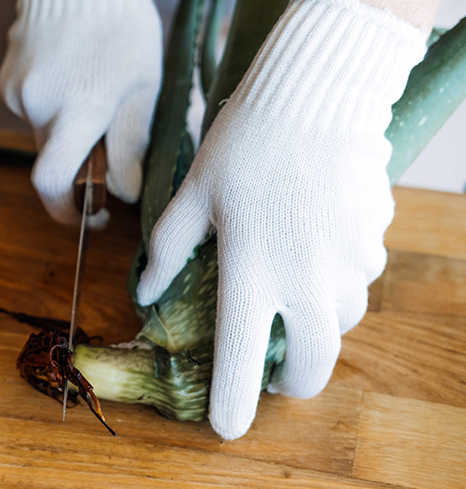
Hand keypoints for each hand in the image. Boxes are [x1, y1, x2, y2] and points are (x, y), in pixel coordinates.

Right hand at [0, 0, 161, 224]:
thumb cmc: (121, 23)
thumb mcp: (144, 81)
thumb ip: (133, 141)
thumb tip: (126, 192)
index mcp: (78, 107)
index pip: (54, 183)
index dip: (69, 211)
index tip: (93, 215)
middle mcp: (39, 105)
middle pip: (53, 160)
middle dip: (79, 160)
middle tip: (108, 137)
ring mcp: (18, 93)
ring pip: (45, 135)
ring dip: (69, 128)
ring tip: (92, 86)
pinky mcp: (7, 82)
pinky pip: (34, 112)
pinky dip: (54, 107)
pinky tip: (71, 73)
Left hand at [136, 0, 425, 439]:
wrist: (314, 93)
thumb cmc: (241, 142)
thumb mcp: (192, 194)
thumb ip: (169, 249)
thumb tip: (146, 290)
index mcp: (252, 268)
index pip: (242, 353)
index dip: (235, 399)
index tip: (227, 428)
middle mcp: (307, 276)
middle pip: (315, 361)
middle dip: (294, 379)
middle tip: (275, 370)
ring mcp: (349, 260)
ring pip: (341, 319)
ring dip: (315, 320)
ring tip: (288, 290)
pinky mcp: (374, 239)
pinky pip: (358, 276)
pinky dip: (337, 276)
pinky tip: (314, 239)